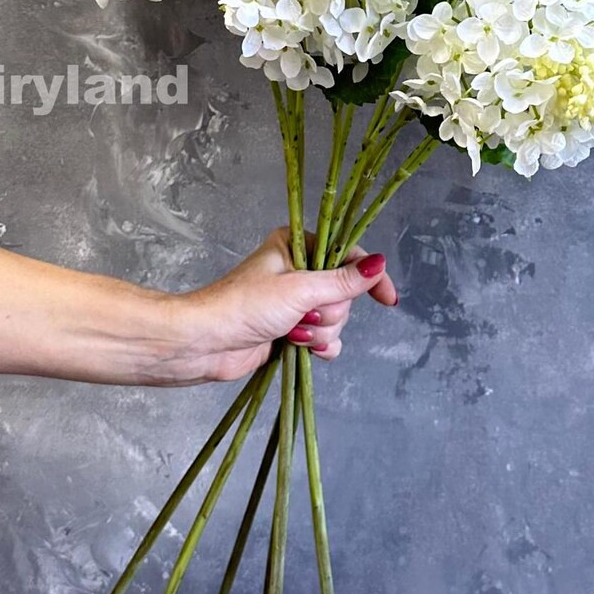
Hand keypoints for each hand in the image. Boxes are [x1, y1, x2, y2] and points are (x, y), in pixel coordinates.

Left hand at [161, 227, 398, 384]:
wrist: (206, 343)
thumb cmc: (243, 306)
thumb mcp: (300, 289)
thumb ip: (343, 281)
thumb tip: (378, 265)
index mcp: (297, 246)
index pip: (348, 257)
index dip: (369, 278)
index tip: (387, 299)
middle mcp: (298, 271)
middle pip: (344, 294)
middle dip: (329, 312)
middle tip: (303, 315)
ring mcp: (295, 303)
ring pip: (337, 319)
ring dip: (320, 331)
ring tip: (292, 332)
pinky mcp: (292, 330)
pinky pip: (326, 339)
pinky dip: (318, 346)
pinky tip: (300, 346)